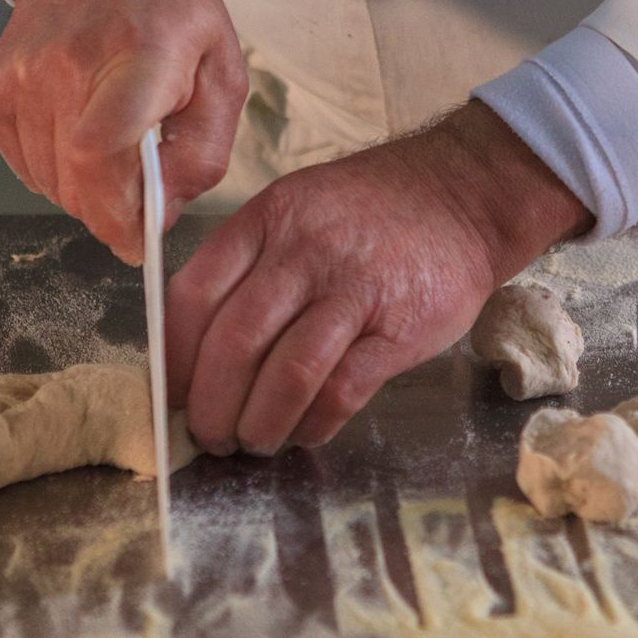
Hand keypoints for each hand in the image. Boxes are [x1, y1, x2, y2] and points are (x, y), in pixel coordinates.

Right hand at [0, 0, 245, 262]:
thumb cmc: (172, 8)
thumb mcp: (222, 70)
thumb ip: (205, 148)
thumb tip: (164, 210)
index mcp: (138, 54)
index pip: (103, 147)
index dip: (118, 209)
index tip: (139, 237)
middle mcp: (67, 63)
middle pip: (73, 179)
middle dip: (110, 214)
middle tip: (138, 204)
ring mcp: (21, 74)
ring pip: (47, 180)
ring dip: (84, 192)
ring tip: (116, 154)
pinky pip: (22, 162)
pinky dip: (53, 172)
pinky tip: (81, 140)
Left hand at [165, 101, 591, 454]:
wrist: (465, 194)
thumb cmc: (371, 212)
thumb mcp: (297, 210)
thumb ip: (249, 263)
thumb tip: (200, 349)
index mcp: (266, 221)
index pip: (194, 296)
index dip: (175, 359)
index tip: (173, 394)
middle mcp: (304, 252)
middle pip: (234, 344)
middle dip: (212, 405)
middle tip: (210, 435)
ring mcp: (354, 290)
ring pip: (286, 374)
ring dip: (260, 423)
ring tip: (254, 442)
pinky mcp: (399, 328)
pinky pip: (343, 390)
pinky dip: (315, 424)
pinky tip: (306, 432)